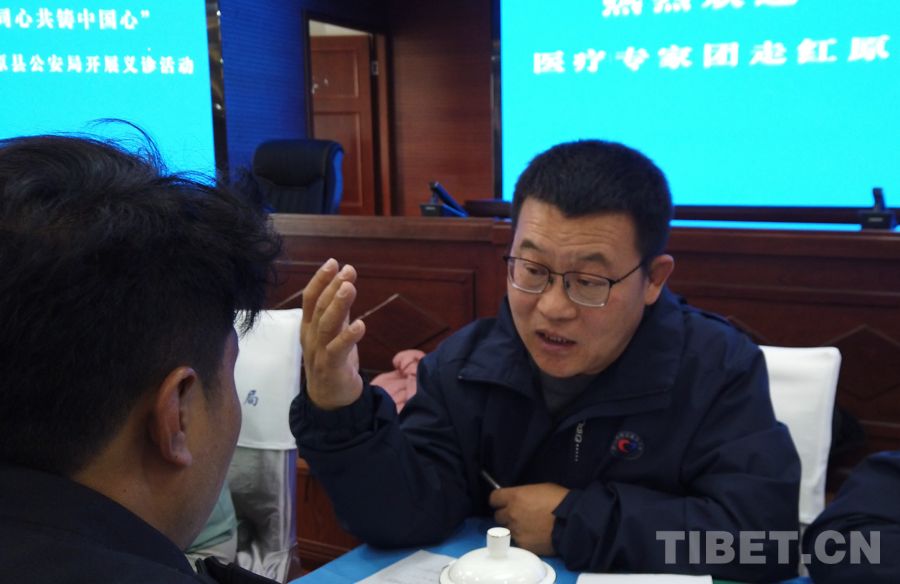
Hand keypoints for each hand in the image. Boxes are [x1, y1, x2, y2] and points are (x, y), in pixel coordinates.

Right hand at [301, 259, 365, 409]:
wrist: (330, 400)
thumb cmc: (332, 363)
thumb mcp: (334, 333)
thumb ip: (338, 313)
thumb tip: (345, 285)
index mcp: (309, 328)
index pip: (310, 299)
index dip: (320, 280)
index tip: (333, 262)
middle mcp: (311, 338)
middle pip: (319, 308)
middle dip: (333, 287)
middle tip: (347, 270)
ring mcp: (319, 353)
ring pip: (327, 325)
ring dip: (338, 305)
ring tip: (349, 287)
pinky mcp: (331, 368)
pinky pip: (338, 350)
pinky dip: (348, 337)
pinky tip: (360, 324)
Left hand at [490, 483, 568, 556]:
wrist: (572, 522)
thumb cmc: (559, 500)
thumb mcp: (539, 489)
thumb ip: (523, 495)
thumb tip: (517, 500)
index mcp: (515, 497)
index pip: (493, 498)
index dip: (498, 500)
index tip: (503, 502)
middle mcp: (512, 514)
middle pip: (498, 516)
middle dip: (507, 515)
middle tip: (519, 516)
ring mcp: (516, 531)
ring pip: (508, 530)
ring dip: (515, 528)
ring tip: (529, 528)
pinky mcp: (524, 545)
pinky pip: (518, 542)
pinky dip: (524, 540)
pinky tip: (535, 537)